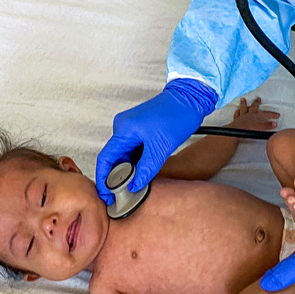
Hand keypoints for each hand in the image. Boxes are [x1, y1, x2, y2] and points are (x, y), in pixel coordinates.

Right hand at [96, 78, 216, 202]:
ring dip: (127, 169)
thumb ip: (146, 169)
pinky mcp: (139, 128)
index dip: (104, 179)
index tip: (107, 195)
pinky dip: (135, 161)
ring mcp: (130, 126)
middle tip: (122, 194)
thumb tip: (134, 186)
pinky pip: (132, 148)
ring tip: (133, 186)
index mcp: (124, 129)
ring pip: (123, 154)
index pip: (105, 158)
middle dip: (117, 177)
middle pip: (113, 157)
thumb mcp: (161, 148)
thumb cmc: (177, 115)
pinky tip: (140, 171)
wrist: (190, 97)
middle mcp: (122, 126)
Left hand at [227, 97, 279, 131]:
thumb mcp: (261, 128)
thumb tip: (275, 124)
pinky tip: (237, 110)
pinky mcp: (236, 120)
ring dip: (244, 104)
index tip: (277, 115)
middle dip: (257, 103)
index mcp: (257, 116)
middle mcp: (250, 114)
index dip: (272, 114)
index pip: (266, 114)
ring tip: (243, 99)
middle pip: (254, 107)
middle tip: (258, 98)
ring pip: (244, 108)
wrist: (237, 131)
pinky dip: (237, 112)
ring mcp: (242, 116)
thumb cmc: (249, 129)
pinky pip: (236, 115)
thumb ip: (268, 125)